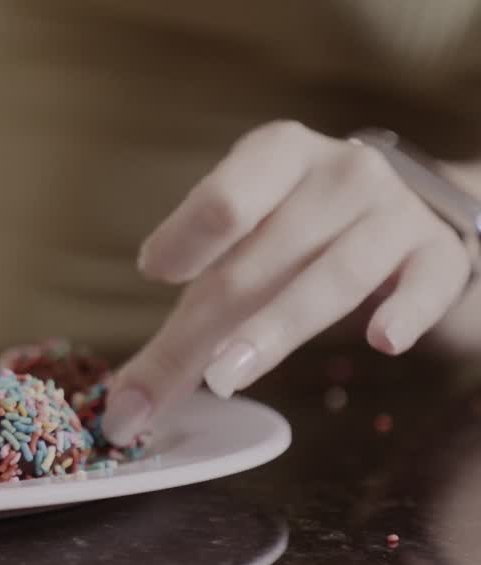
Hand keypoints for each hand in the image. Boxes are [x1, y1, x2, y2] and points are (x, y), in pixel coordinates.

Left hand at [102, 121, 470, 444]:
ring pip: (336, 274)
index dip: (187, 237)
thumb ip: (184, 326)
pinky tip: (381, 341)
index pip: (224, 198)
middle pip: (266, 254)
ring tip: (229, 374)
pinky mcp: (440, 254)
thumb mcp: (239, 252)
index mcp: (275, 155)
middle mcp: (340, 172)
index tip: (154, 272)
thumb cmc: (299, 233)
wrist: (410, 209)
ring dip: (279, 326)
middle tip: (175, 380)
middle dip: (214, 323)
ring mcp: (396, 212)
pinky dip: (405, 311)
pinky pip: (426, 284)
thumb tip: (125, 409)